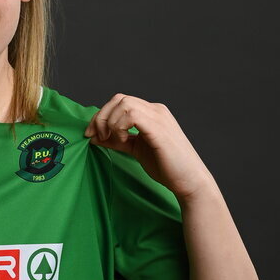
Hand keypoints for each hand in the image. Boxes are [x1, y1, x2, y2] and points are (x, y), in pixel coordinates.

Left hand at [84, 93, 212, 200]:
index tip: (91, 134)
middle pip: (119, 99)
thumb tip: (95, 137)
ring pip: (124, 103)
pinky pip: (132, 115)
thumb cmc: (166, 166)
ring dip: (110, 122)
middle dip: (101, 117)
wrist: (189, 180)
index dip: (101, 115)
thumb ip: (117, 140)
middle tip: (97, 137)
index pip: (120, 101)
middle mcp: (156, 110)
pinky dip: (120, 126)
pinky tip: (122, 140)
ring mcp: (158, 117)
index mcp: (151, 113)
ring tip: (114, 140)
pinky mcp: (158, 128)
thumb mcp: (135, 149)